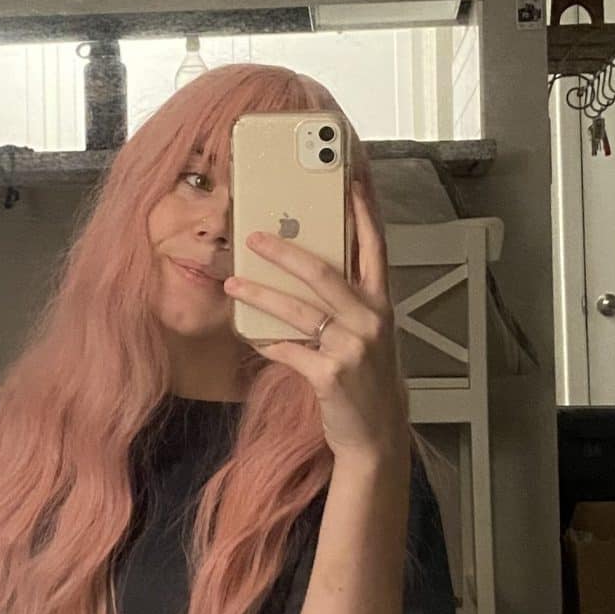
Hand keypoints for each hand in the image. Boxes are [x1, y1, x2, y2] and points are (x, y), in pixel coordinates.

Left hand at [224, 185, 409, 464]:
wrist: (377, 434)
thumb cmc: (369, 378)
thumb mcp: (369, 334)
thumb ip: (348, 302)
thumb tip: (307, 269)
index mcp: (382, 304)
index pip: (375, 247)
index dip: (362, 212)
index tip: (348, 180)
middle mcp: (370, 321)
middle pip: (323, 273)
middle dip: (284, 251)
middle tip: (253, 237)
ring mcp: (351, 348)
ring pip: (296, 310)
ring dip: (259, 294)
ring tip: (233, 283)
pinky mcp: (329, 375)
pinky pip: (287, 349)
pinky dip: (266, 341)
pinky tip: (251, 335)